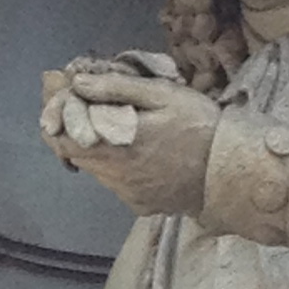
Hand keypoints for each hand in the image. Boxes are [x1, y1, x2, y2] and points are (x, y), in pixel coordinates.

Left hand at [42, 70, 218, 216]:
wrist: (233, 172)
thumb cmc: (200, 125)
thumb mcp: (162, 94)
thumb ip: (116, 88)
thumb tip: (77, 82)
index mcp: (115, 145)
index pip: (61, 139)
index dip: (55, 119)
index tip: (61, 100)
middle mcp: (114, 175)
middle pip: (76, 154)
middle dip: (76, 131)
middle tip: (88, 106)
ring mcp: (127, 194)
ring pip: (96, 169)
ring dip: (98, 149)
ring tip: (120, 128)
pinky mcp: (140, 205)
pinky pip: (117, 184)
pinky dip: (119, 167)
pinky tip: (140, 152)